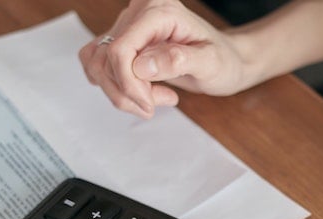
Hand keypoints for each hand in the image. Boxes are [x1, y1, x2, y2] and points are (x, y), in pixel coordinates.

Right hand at [79, 0, 251, 118]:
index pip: (121, 48)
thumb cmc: (222, 60)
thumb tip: (143, 66)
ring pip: (97, 64)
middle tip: (156, 104)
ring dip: (120, 92)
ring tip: (153, 98)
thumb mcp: (211, 63)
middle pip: (105, 58)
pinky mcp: (122, 41)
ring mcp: (128, 26)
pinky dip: (115, 86)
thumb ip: (179, 60)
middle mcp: (139, 12)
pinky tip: (142, 91)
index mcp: (160, 10)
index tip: (149, 104)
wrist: (226, 61)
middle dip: (127, 91)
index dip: (128, 83)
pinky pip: (97, 65)